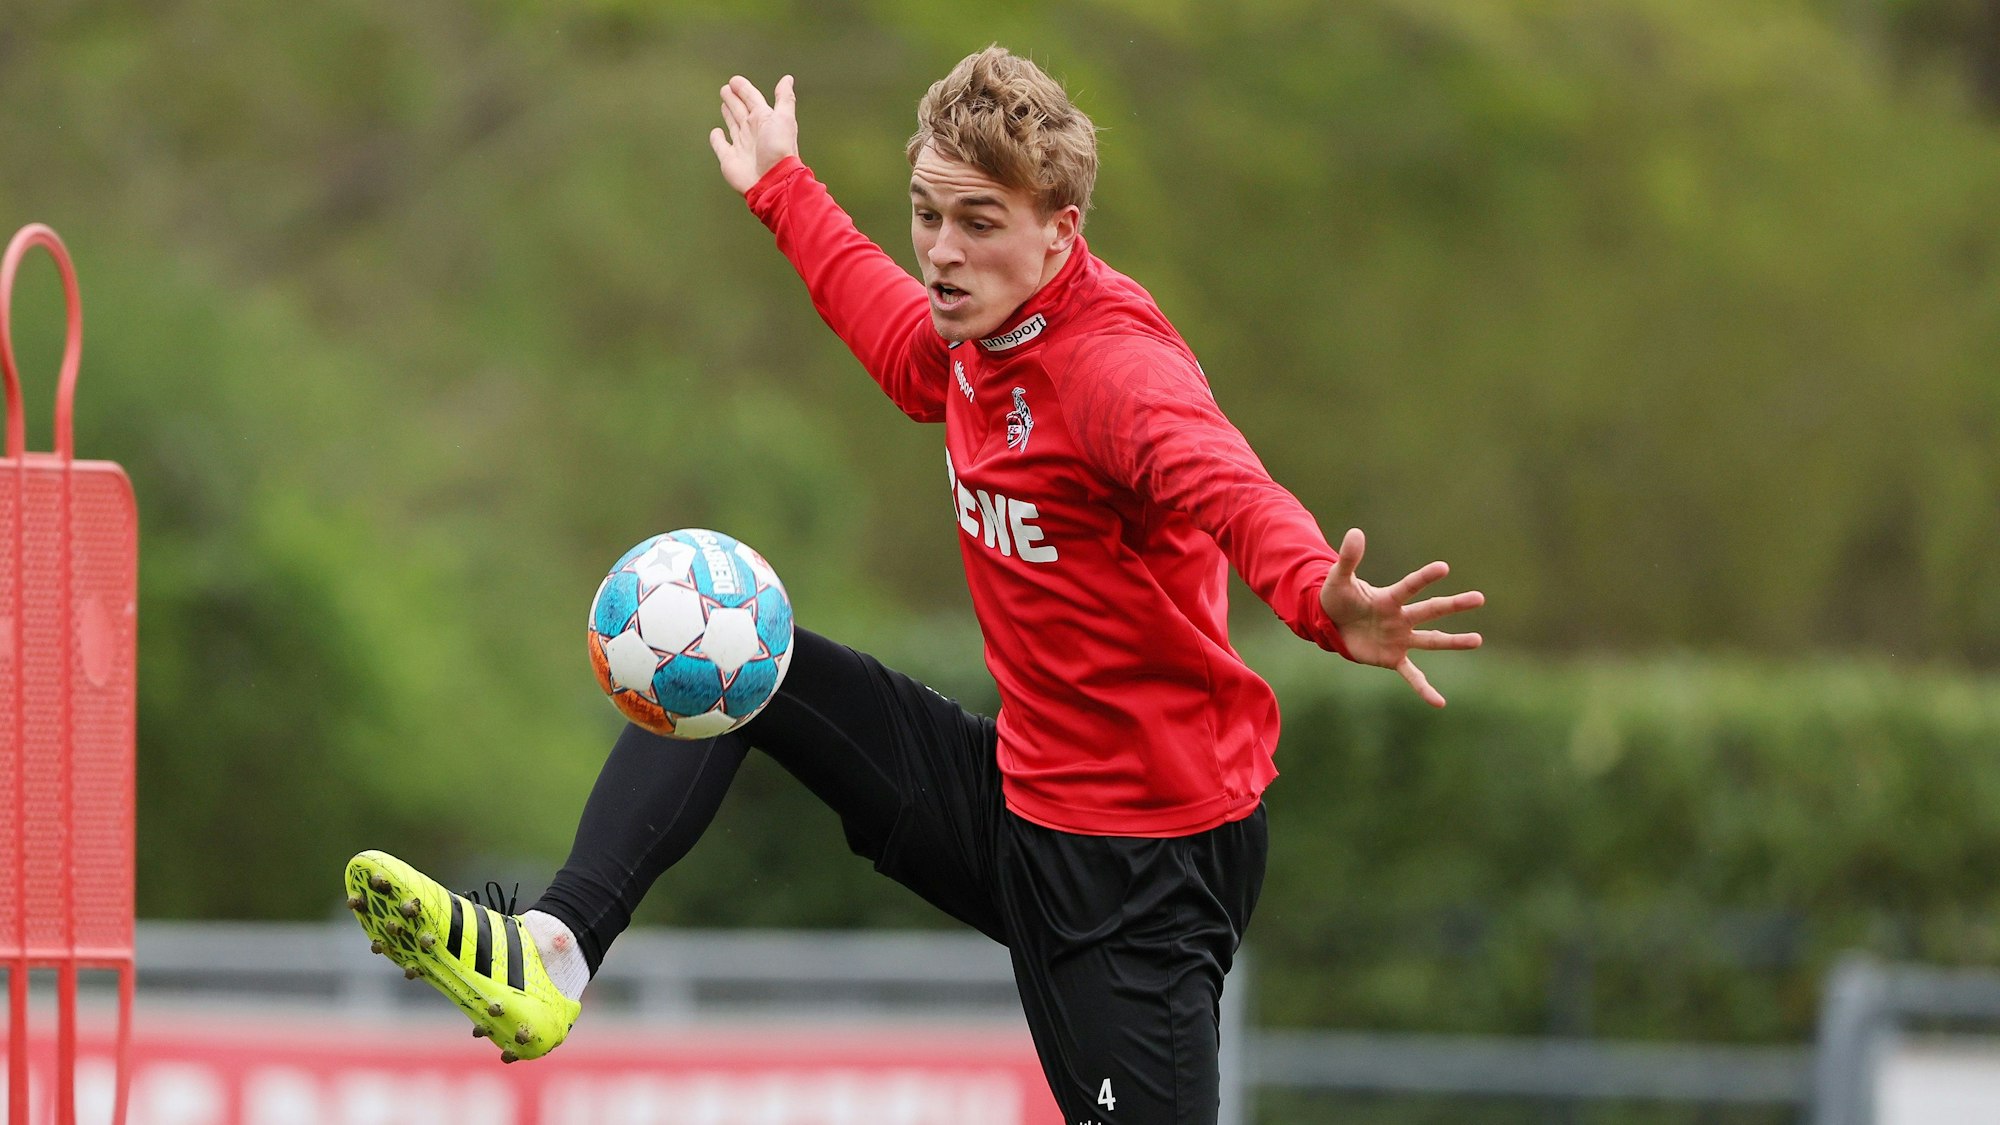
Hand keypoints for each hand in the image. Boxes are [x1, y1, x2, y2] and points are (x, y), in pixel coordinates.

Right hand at [709, 75, 798, 194]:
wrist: (772, 180)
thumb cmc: (779, 148)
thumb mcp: (784, 118)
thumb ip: (784, 98)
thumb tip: (788, 78)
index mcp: (764, 119)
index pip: (752, 99)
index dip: (744, 89)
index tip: (735, 80)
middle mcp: (752, 131)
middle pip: (740, 110)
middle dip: (733, 99)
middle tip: (726, 89)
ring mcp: (741, 145)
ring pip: (732, 124)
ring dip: (728, 113)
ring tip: (724, 103)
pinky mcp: (729, 158)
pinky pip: (720, 145)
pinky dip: (717, 138)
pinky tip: (716, 132)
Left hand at [1319, 528, 1483, 707]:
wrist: (1330, 625)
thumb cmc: (1337, 599)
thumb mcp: (1338, 580)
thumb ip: (1348, 559)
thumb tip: (1355, 532)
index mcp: (1389, 598)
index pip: (1410, 586)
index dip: (1424, 577)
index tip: (1444, 568)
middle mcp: (1401, 618)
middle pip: (1431, 610)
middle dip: (1454, 604)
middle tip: (1479, 598)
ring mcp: (1400, 639)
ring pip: (1431, 640)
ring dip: (1453, 641)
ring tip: (1477, 640)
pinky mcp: (1393, 659)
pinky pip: (1412, 675)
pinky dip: (1424, 689)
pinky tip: (1439, 702)